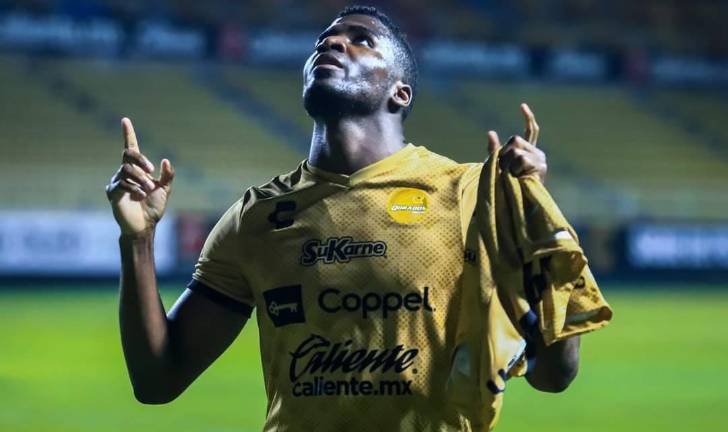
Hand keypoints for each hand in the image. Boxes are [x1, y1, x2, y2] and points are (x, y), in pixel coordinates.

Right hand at [105, 118, 174, 235]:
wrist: (145, 226)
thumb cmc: (153, 208)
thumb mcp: (165, 190)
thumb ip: (168, 176)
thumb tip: (165, 160)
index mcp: (137, 170)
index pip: (131, 148)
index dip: (128, 134)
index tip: (125, 120)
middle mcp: (124, 173)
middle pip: (128, 155)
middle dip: (141, 161)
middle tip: (151, 172)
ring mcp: (116, 182)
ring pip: (126, 169)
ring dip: (140, 178)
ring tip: (147, 190)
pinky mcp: (112, 193)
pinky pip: (121, 183)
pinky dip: (133, 187)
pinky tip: (138, 195)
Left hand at [487, 103, 546, 182]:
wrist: (513, 203)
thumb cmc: (504, 186)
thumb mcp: (496, 165)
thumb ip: (495, 150)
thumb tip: (491, 132)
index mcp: (528, 151)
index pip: (531, 131)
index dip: (527, 118)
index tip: (522, 105)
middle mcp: (537, 153)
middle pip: (515, 140)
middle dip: (504, 154)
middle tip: (505, 171)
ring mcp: (540, 160)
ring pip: (516, 150)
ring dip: (508, 165)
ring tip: (512, 177)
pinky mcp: (541, 168)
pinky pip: (522, 158)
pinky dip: (515, 168)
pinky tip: (518, 177)